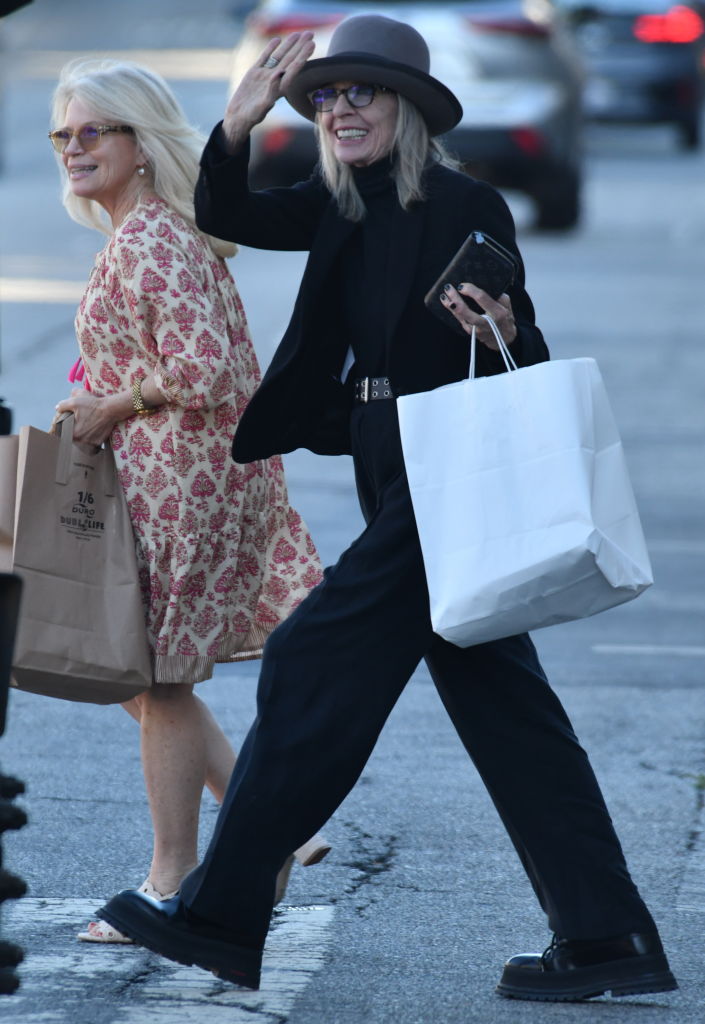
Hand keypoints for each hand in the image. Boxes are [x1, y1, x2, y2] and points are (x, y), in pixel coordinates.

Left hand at [55, 389, 120, 446]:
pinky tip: (92, 428)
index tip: (66, 423)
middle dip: (72, 431)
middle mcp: (82, 441)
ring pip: (81, 440)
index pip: (63, 434)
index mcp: (74, 433)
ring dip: (81, 434)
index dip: (63, 428)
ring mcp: (91, 443)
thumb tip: (57, 408)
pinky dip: (90, 436)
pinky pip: (90, 441)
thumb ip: (63, 405)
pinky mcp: (99, 442)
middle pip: (72, 438)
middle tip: (76, 423)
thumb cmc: (93, 404)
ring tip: (85, 425)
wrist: (111, 409)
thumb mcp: (75, 401)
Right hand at [223, 32, 315, 151]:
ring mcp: (264, 75)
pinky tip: (277, 39)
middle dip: (300, 47)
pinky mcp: (254, 73)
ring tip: (298, 33)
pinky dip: (270, 49)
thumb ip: (272, 90)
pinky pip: (264, 58)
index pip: (294, 69)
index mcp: (280, 88)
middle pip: (290, 60)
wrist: (238, 117)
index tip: (311, 44)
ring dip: (288, 45)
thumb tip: (279, 73)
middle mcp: (275, 80)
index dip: (303, 56)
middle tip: (310, 34)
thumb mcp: (262, 106)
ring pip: (278, 57)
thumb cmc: (252, 117)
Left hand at [440, 282, 516, 349]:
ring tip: (443, 295)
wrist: (504, 339)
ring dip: (450, 305)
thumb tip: (484, 285)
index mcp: (497, 313)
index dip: (470, 290)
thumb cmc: (505, 318)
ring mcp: (477, 329)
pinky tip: (447, 303)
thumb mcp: (507, 305)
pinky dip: (453, 311)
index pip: (481, 298)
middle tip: (448, 287)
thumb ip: (499, 295)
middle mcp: (486, 322)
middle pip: (466, 310)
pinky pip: (459, 320)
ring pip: (460, 317)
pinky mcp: (470, 333)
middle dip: (455, 298)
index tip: (462, 285)